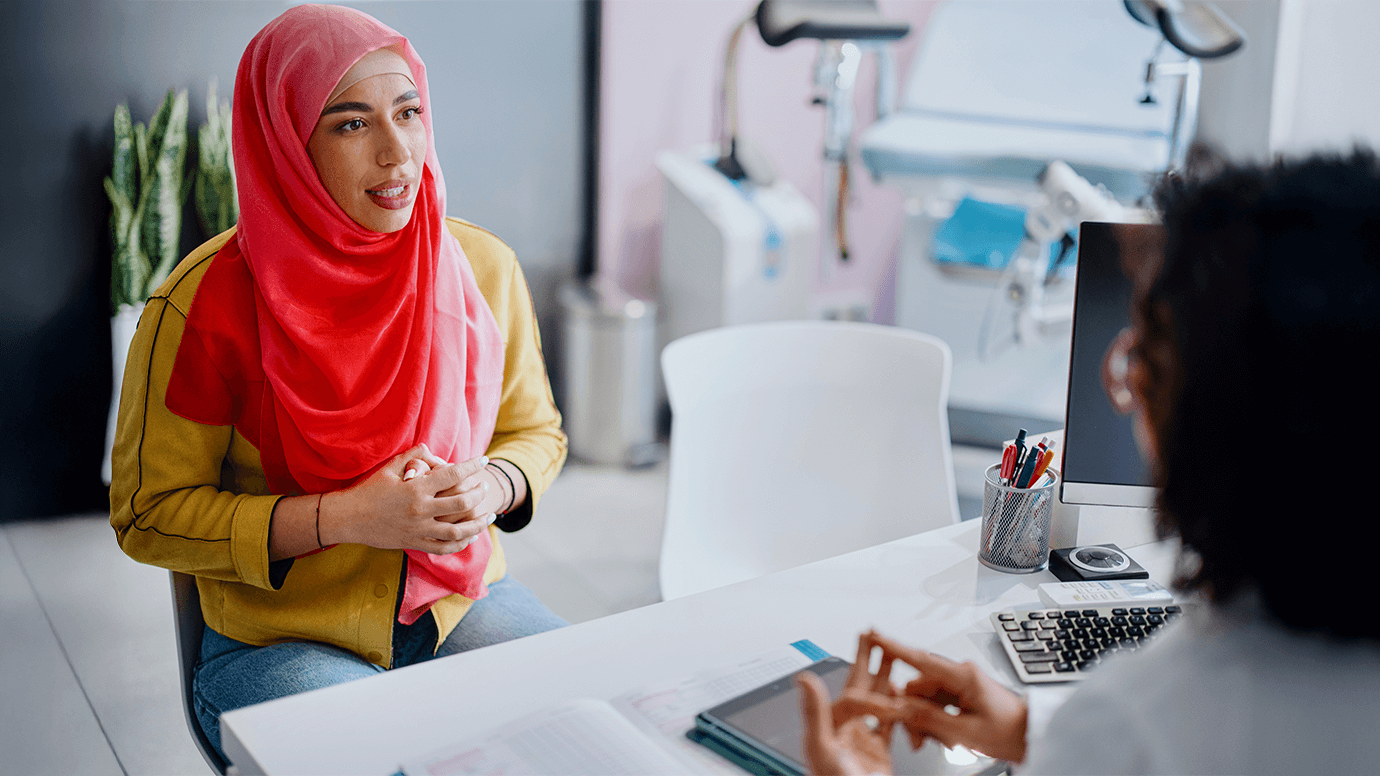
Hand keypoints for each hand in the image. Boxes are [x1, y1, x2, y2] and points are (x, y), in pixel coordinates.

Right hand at [322, 445, 493, 554]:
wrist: (348, 519)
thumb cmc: (368, 491)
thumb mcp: (390, 468)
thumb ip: (413, 457)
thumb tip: (432, 449)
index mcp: (416, 488)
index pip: (453, 475)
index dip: (472, 466)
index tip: (484, 461)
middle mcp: (420, 510)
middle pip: (462, 503)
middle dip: (479, 493)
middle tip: (485, 486)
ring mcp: (419, 530)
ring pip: (458, 530)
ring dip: (478, 522)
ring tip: (489, 514)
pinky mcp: (414, 543)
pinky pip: (444, 547)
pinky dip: (461, 543)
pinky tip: (472, 536)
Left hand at [797, 633, 909, 775]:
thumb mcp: (822, 751)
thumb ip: (815, 713)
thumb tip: (803, 678)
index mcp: (831, 728)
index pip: (852, 699)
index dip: (871, 700)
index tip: (888, 708)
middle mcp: (845, 732)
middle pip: (860, 687)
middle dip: (869, 660)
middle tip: (876, 634)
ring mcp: (862, 742)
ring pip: (878, 703)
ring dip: (887, 679)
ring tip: (895, 657)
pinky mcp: (878, 756)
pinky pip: (891, 726)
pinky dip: (901, 710)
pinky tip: (905, 698)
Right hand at [871, 631, 1028, 762]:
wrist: (1030, 738)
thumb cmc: (1010, 731)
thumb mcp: (966, 732)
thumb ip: (931, 719)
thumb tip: (903, 709)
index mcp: (963, 676)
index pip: (920, 659)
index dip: (893, 648)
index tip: (874, 635)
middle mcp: (959, 675)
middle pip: (918, 688)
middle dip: (913, 714)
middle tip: (916, 739)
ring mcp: (959, 685)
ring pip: (925, 700)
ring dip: (926, 723)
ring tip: (938, 743)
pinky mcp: (960, 695)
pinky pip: (936, 706)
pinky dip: (935, 723)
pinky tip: (943, 738)